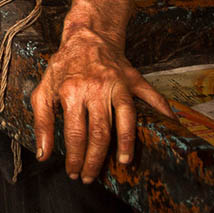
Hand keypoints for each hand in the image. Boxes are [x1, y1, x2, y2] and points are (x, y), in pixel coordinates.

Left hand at [31, 26, 171, 181]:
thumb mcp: (43, 90)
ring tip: (123, 164)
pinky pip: (153, 98)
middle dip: (95, 160)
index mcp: (71, 92)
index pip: (75, 134)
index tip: (74, 172)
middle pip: (99, 133)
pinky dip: (164, 112)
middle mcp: (96, 89)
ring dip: (125, 145)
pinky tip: (172, 126)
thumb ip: (42, 122)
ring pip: (124, 120)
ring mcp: (117, 85)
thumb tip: (44, 154)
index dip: (75, 157)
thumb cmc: (64, 66)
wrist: (86, 36)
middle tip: (91, 176)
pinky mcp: (134, 80)